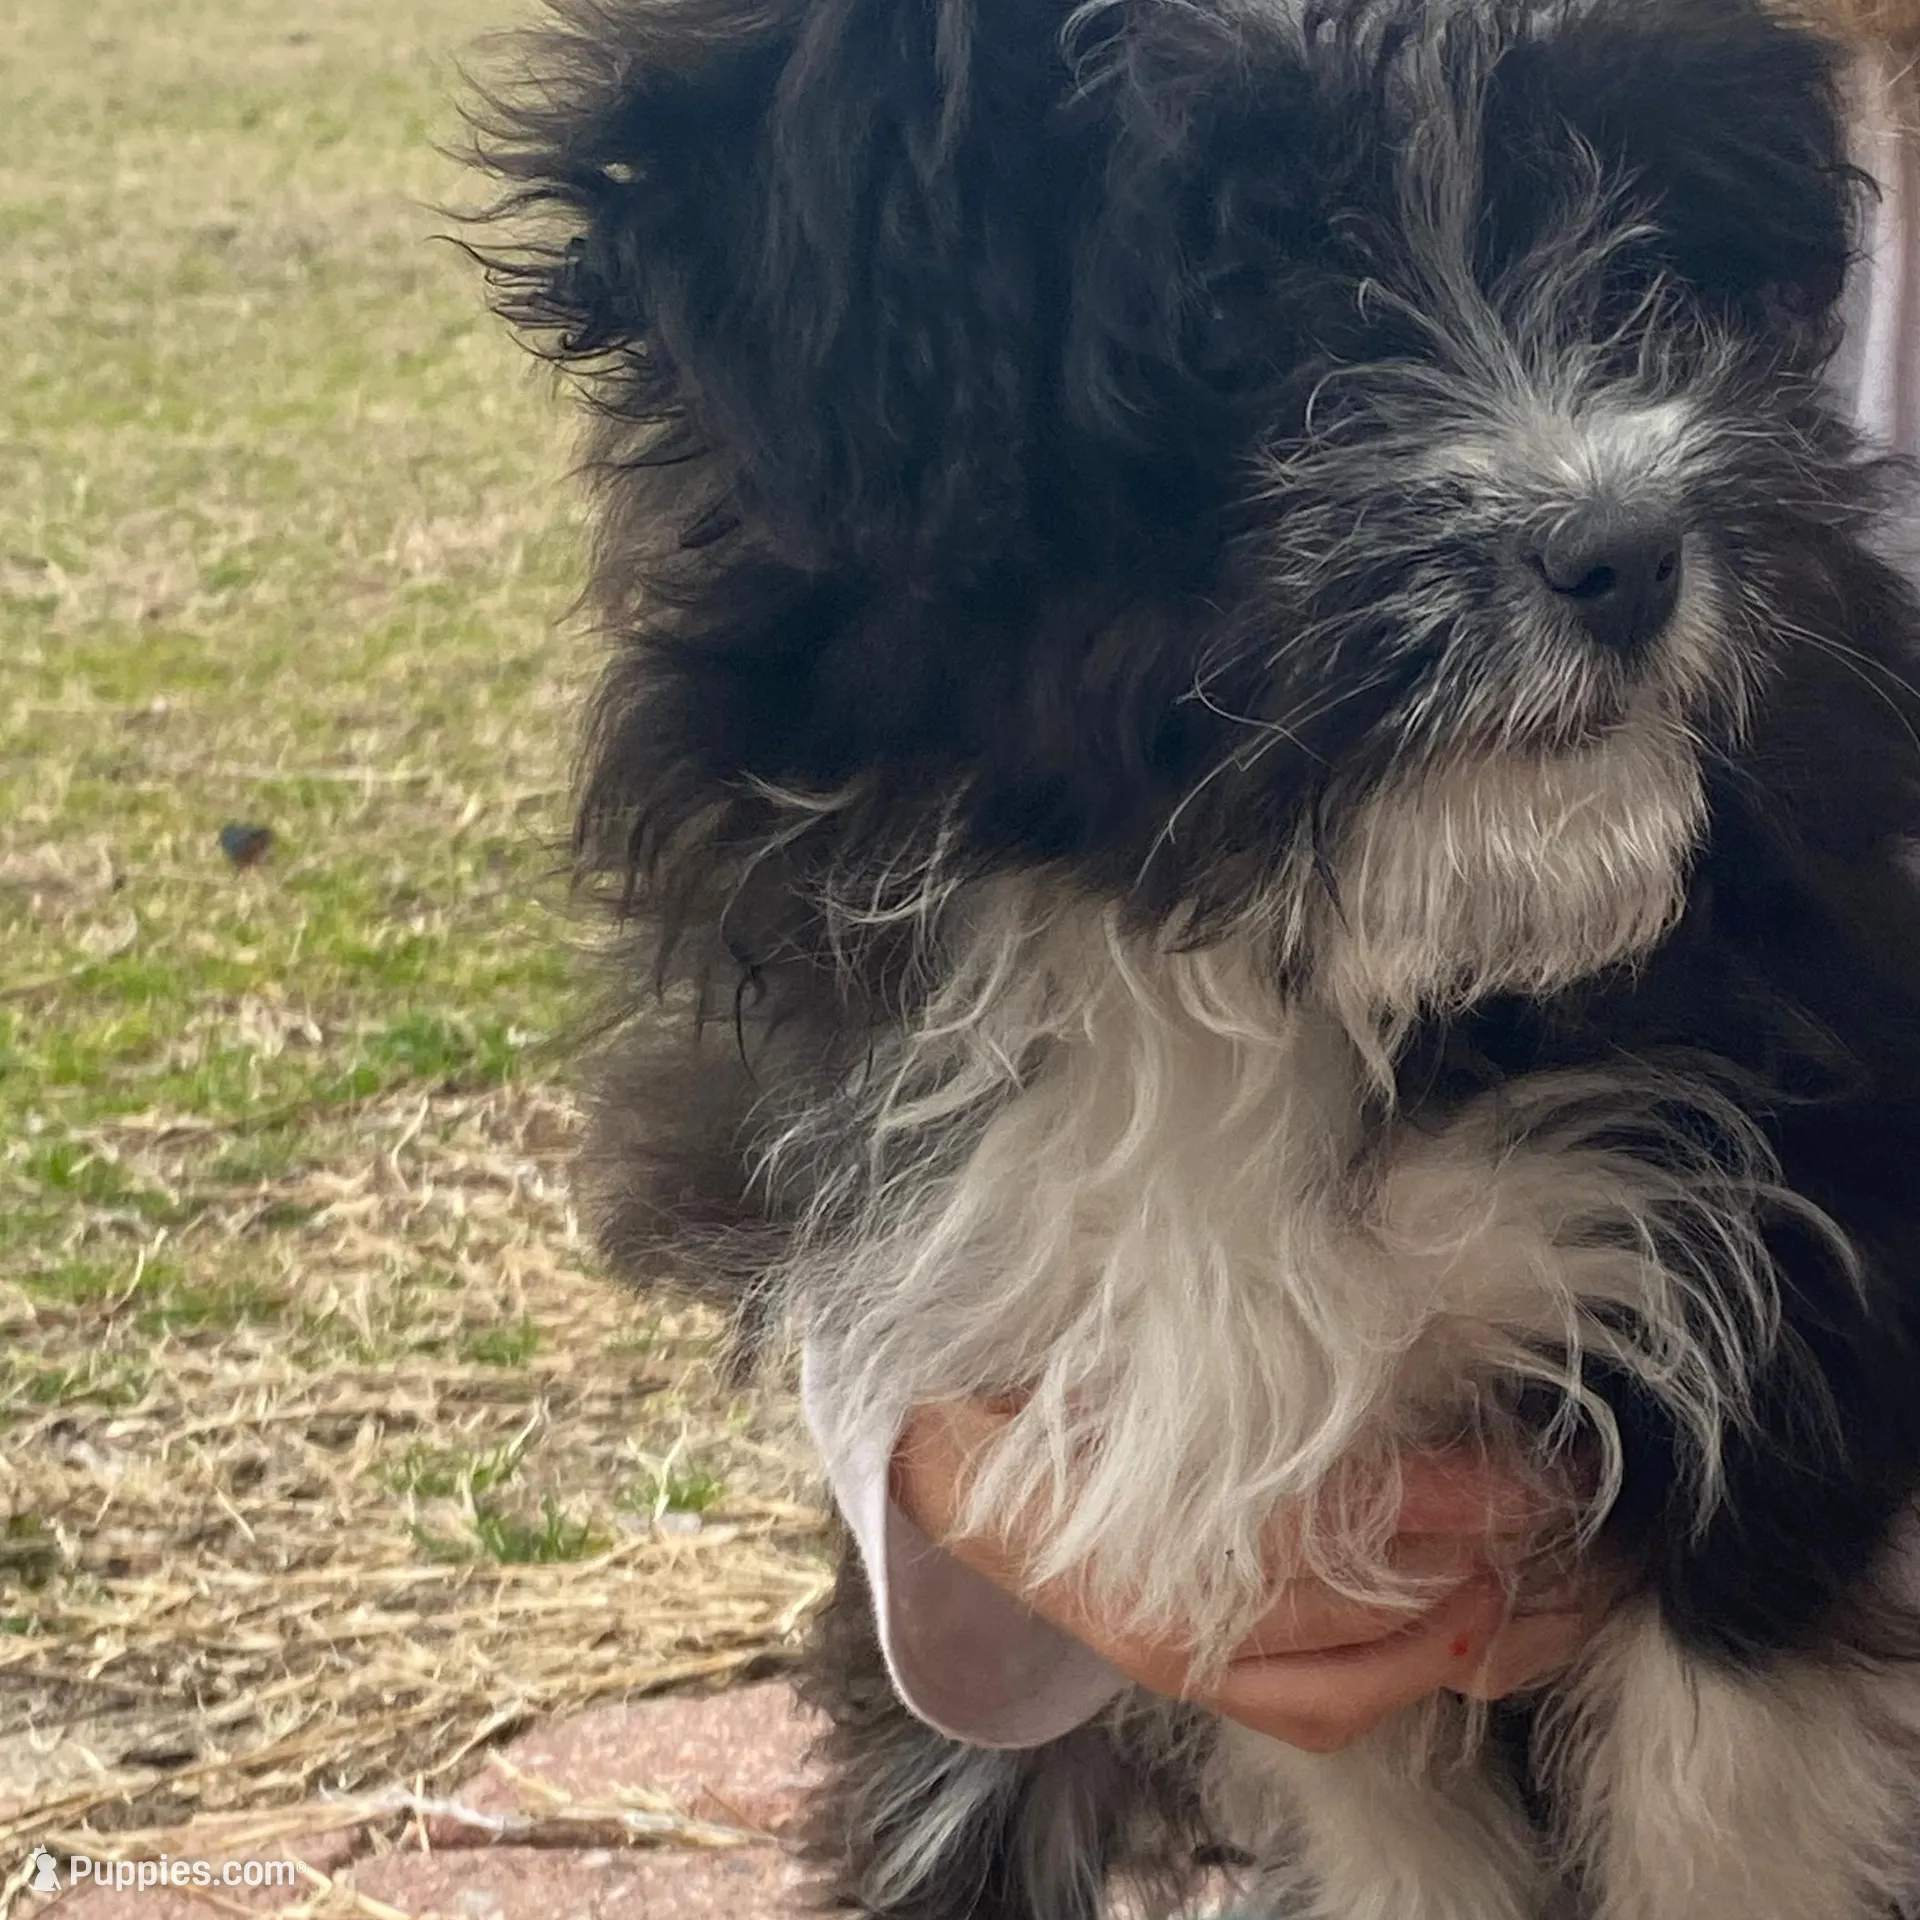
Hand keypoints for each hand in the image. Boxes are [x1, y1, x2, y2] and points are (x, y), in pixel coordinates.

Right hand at [891, 1397, 1597, 1752]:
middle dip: (1497, 1558)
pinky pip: (1320, 1715)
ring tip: (1553, 1588)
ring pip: (1370, 1672)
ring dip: (1476, 1632)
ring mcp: (1187, 1657)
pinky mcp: (1188, 1685)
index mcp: (1178, 1505)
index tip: (1546, 1465)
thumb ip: (1253, 1341)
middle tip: (1582, 1517)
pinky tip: (1463, 1650)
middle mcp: (1184, 1601)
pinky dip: (1405, 1686)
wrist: (949, 1467)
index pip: (1363, 1510)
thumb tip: (1390, 1303)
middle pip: (1383, 1594)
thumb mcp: (1143, 1338)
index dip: (1468, 1493)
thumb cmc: (1059, 1383)